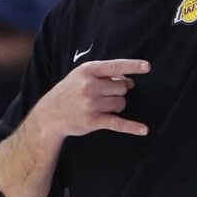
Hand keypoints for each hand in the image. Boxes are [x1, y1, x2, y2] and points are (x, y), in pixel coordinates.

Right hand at [31, 58, 150, 139]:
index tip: (147, 66)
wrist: (49, 115)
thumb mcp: (82, 76)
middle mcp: (89, 86)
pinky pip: (118, 123)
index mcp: (88, 70)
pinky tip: (144, 130)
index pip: (115, 66)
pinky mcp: (93, 121)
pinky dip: (132, 127)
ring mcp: (91, 104)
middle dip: (119, 92)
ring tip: (101, 106)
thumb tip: (131, 82)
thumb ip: (105, 74)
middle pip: (122, 88)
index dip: (133, 66)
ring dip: (117, 106)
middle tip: (104, 95)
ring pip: (121, 103)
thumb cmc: (69, 92)